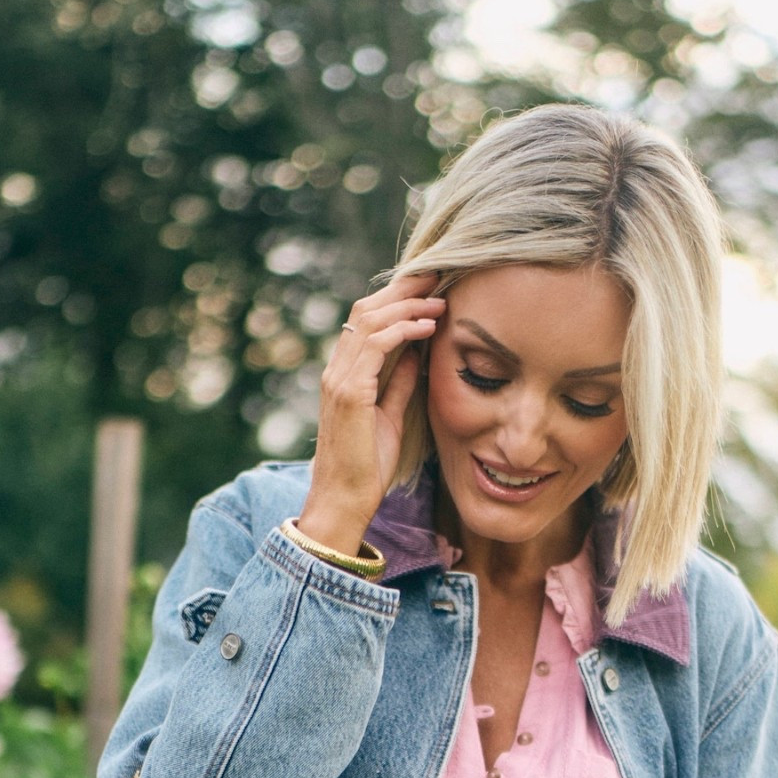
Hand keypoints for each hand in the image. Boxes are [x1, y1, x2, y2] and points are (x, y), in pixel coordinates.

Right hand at [298, 271, 444, 555]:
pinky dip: (404, 329)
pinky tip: (429, 326)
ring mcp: (339, 379)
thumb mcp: (389, 417)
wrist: (344, 501)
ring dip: (409, 305)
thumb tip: (416, 353)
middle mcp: (337, 369)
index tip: (431, 290)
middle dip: (404, 290)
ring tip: (441, 299)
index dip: (398, 300)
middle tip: (438, 276)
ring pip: (370, 319)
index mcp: (345, 374)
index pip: (367, 320)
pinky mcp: (349, 392)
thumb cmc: (366, 467)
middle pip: (367, 309)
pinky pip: (376, 345)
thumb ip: (398, 383)